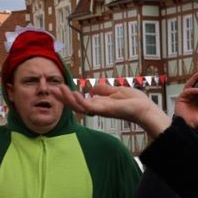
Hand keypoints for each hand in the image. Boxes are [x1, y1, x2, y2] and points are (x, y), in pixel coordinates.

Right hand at [53, 82, 172, 137]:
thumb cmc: (134, 101)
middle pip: (75, 104)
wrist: (145, 108)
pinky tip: (74, 93)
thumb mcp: (116, 91)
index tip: (58, 87)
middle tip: (52, 89)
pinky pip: (88, 107)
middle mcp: (97, 108)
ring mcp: (100, 110)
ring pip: (78, 106)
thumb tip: (93, 88)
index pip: (79, 100)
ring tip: (59, 89)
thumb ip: (103, 90)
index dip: (68, 95)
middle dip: (63, 97)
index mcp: (99, 103)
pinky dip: (80, 100)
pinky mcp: (104, 110)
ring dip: (67, 98)